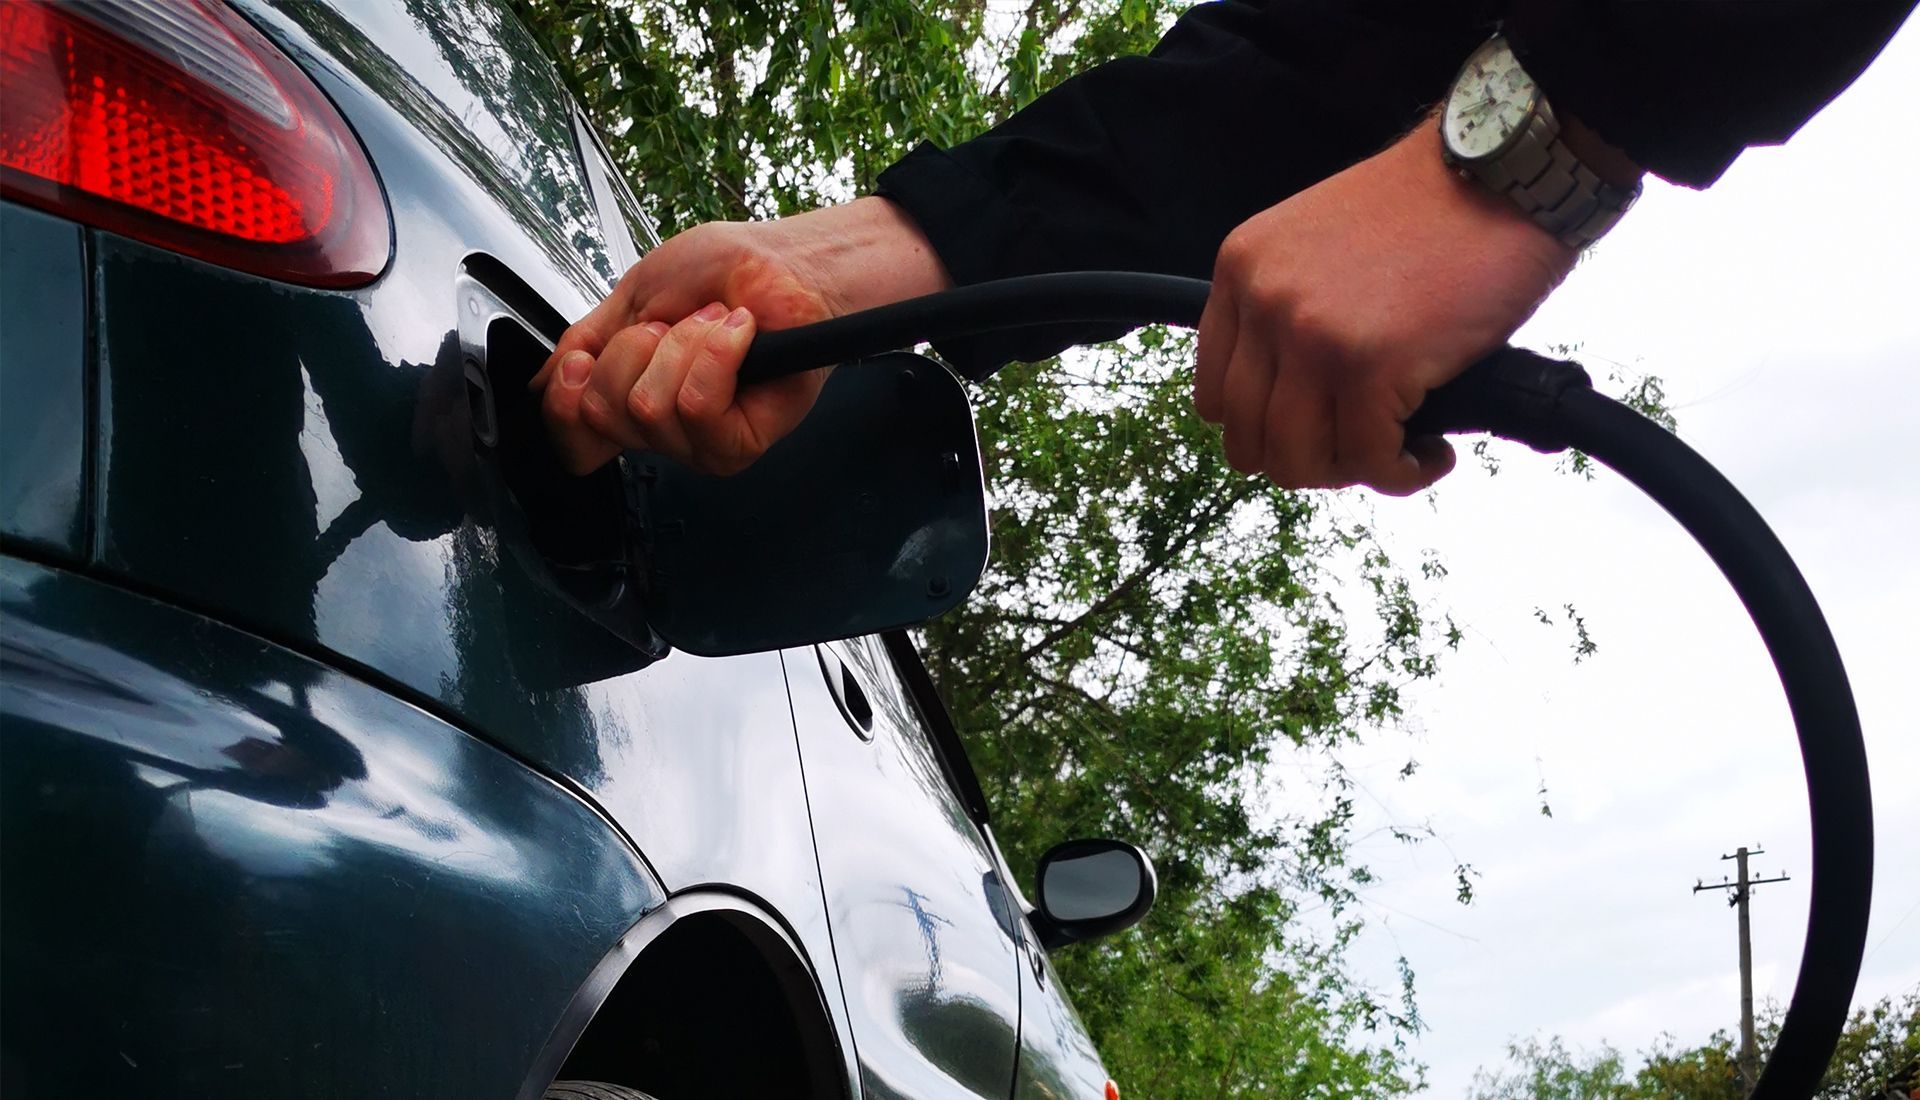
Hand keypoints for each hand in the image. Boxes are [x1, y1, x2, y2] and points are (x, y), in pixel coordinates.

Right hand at [537, 198, 951, 475]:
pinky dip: (714, 354)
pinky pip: (698, 407)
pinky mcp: (741, 442)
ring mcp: (701, 443)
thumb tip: (543, 383)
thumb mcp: (637, 295)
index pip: (574, 442)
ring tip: (714, 325)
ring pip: (649, 408)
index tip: (582, 356)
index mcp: (631, 401)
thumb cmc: (728, 272)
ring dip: (681, 344)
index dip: (564, 401)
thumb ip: (587, 341)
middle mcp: (663, 431)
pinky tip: (737, 336)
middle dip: (634, 348)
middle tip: (676, 323)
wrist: (788, 263)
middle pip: (604, 414)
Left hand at [1193, 117, 1580, 494]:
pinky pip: (1369, 459)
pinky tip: (1431, 451)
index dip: (1263, 429)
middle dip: (1305, 460)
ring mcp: (1313, 337)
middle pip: (1250, 438)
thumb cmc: (1429, 206)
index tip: (1305, 432)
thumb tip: (1292, 400)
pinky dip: (1402, 473)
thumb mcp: (1314, 241)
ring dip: (1352, 471)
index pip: (1215, 394)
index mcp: (1241, 270)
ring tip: (1395, 451)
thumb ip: (1287, 307)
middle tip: (1355, 449)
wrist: (1501, 172)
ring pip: (1300, 460)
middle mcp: (1264, 304)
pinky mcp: (1372, 366)